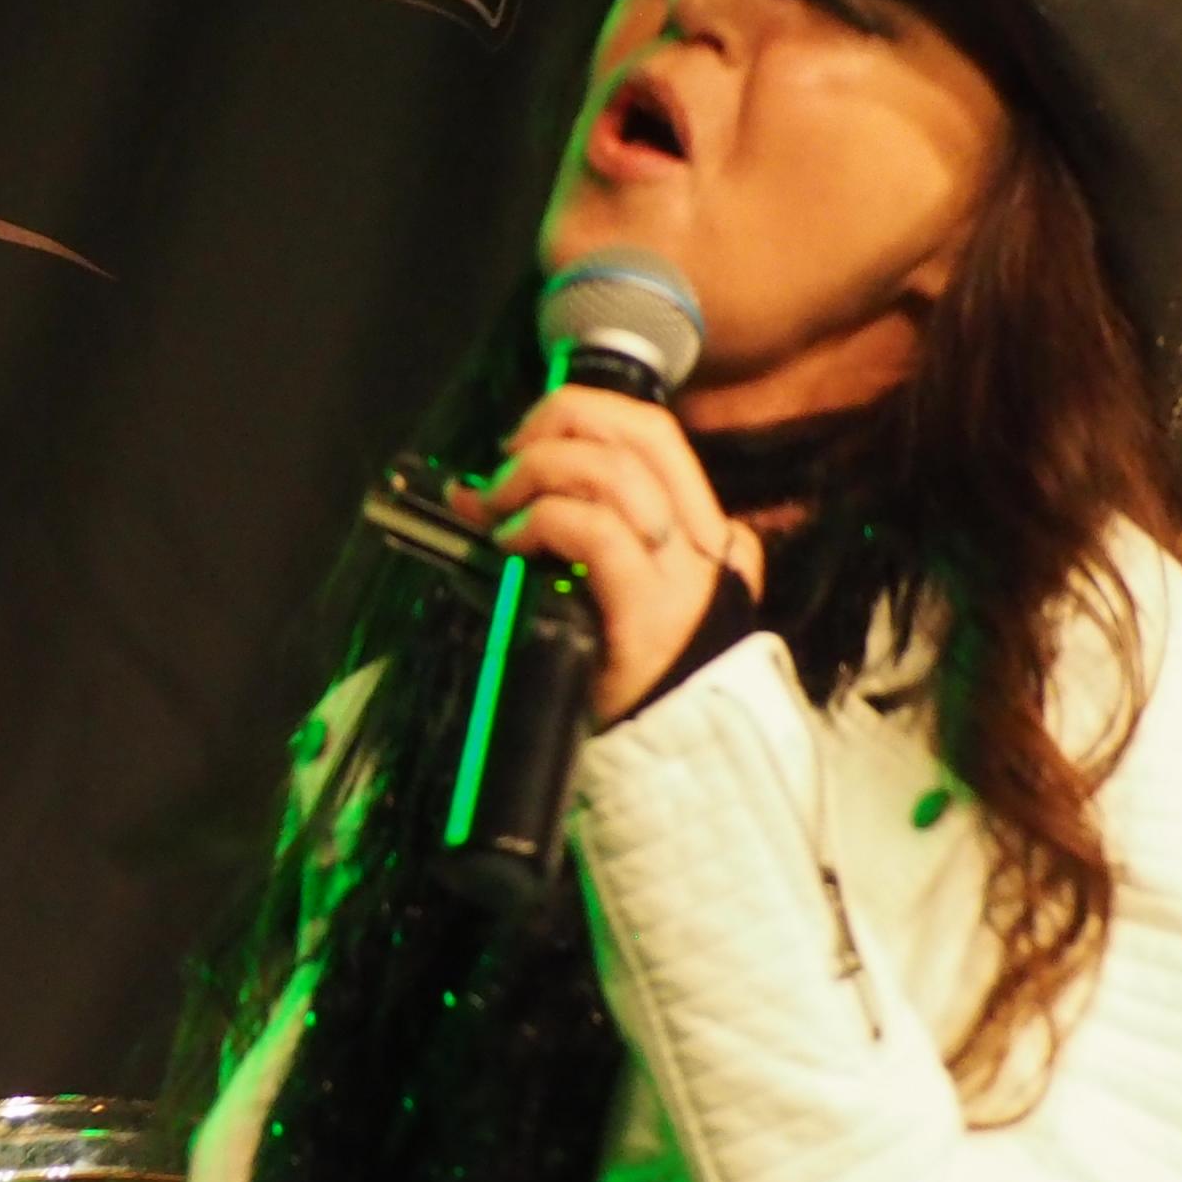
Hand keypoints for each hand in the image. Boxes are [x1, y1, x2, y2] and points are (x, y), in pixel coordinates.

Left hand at [448, 385, 764, 722]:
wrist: (676, 766)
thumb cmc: (630, 681)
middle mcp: (705, 540)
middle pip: (640, 430)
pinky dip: (541, 520)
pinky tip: (511, 542)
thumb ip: (567, 535)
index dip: (581, 415)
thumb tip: (477, 492)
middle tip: (505, 462)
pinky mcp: (650, 612)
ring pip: (611, 470)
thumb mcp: (607, 595)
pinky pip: (593, 531)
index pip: (652, 433)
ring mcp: (683, 576)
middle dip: (559, 423)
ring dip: (535, 474)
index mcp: (705, 530)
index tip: (524, 440)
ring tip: (497, 509)